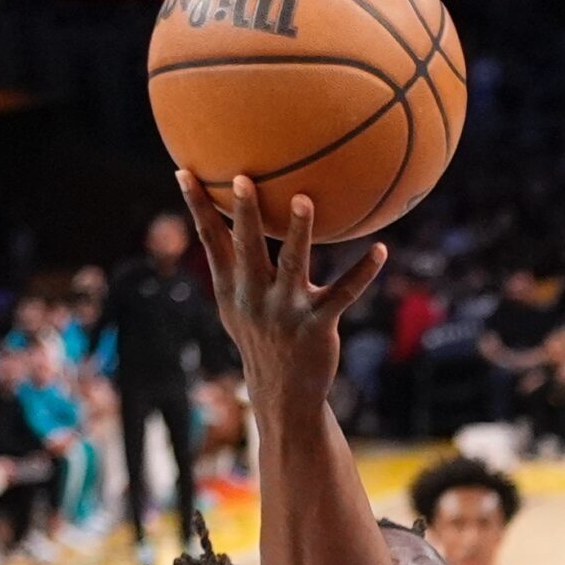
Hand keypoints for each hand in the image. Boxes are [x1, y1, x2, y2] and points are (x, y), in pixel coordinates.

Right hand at [177, 172, 385, 412]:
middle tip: (242, 178)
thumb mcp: (235, 305)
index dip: (196, 206)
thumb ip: (231, 265)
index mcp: (232, 288)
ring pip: (293, 265)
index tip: (184, 171)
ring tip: (304, 200)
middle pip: (248, 248)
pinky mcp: (317, 326)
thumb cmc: (260, 338)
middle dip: (245, 214)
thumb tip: (227, 221)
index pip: (210, 240)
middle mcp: (255, 297)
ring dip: (298, 232)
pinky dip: (363, 272)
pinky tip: (380, 250)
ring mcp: (286, 312)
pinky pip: (343, 293)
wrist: (282, 392)